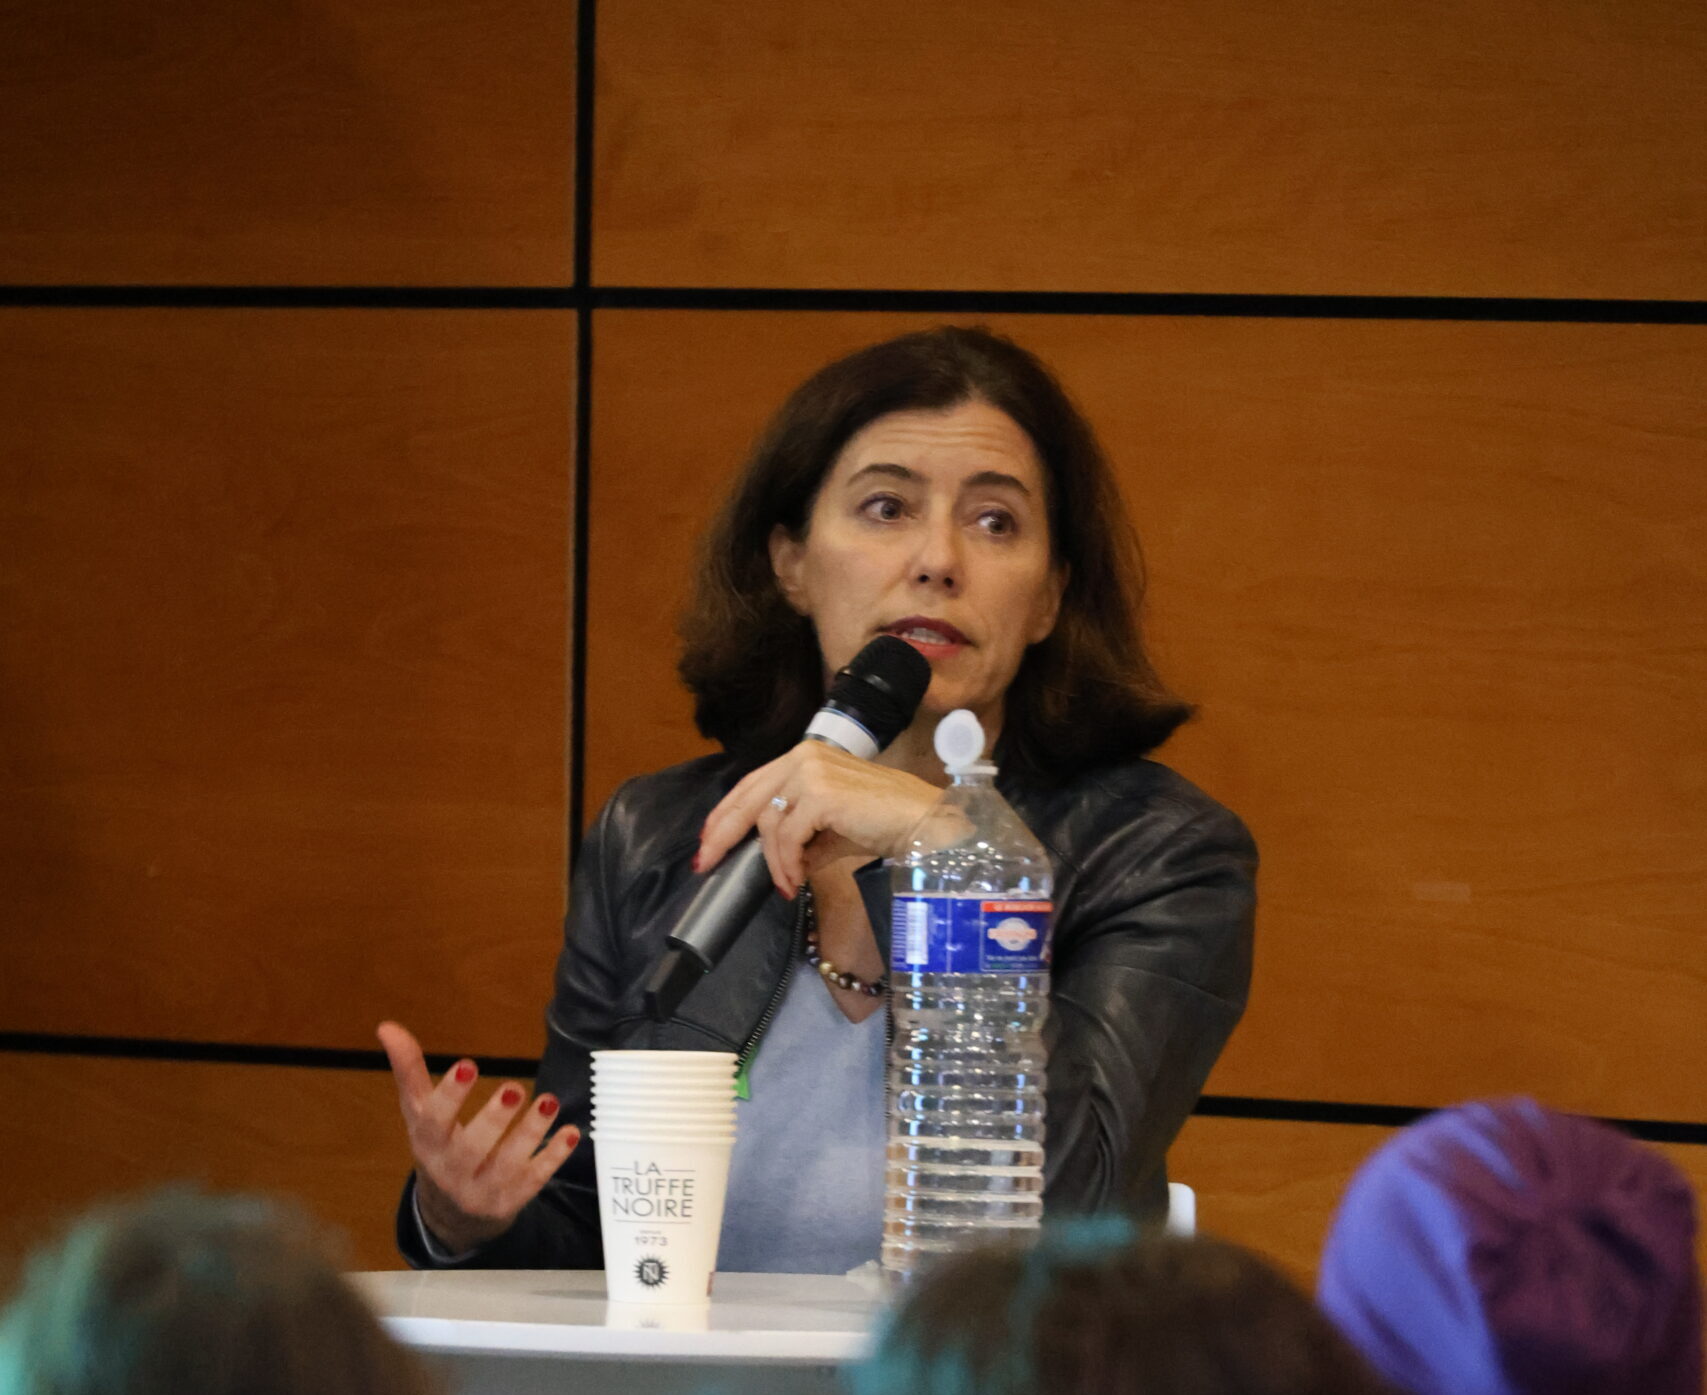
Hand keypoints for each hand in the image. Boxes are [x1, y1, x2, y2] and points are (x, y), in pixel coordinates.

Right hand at [377, 1021, 579, 1254]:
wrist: (451, 1217)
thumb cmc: (437, 1149)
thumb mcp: (420, 1113)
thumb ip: (409, 1071)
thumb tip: (387, 1027)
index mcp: (428, 1144)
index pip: (434, 1121)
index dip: (451, 1094)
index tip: (469, 1064)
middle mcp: (453, 1171)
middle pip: (472, 1149)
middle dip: (493, 1119)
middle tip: (513, 1088)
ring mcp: (484, 1190)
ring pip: (508, 1165)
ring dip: (530, 1133)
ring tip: (548, 1100)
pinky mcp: (512, 1201)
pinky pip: (535, 1180)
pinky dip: (553, 1156)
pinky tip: (571, 1132)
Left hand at [696, 741, 939, 898]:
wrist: (923, 824)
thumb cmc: (884, 823)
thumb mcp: (831, 829)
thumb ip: (799, 836)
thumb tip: (777, 862)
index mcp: (805, 756)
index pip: (752, 783)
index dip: (725, 813)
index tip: (707, 841)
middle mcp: (803, 756)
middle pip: (747, 798)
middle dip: (722, 835)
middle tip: (706, 864)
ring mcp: (812, 771)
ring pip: (768, 823)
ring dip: (772, 862)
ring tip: (787, 884)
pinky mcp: (821, 793)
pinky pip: (786, 837)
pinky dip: (786, 864)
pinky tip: (795, 881)